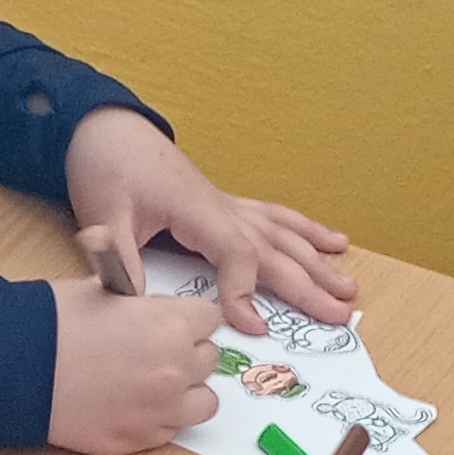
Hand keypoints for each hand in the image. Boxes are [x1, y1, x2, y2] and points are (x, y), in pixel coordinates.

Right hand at [47, 278, 220, 454]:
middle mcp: (174, 369)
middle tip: (153, 351)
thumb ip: (137, 302)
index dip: (187, 318)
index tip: (171, 322)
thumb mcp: (98, 291)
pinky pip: (171, 430)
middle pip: (209, 359)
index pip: (210, 319)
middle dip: (185, 352)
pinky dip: (158, 418)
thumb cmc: (48, 326)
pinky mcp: (139, 440)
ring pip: (204, 401)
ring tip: (154, 384)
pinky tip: (130, 404)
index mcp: (169, 325)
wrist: (12, 370)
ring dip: (185, 391)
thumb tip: (143, 306)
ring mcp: (160, 410)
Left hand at [64, 105, 355, 332]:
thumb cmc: (106, 167)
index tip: (253, 326)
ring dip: (318, 262)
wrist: (107, 128)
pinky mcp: (226, 203)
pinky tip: (336, 242)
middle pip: (274, 249)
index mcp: (196, 210)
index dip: (246, 290)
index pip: (235, 253)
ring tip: (349, 287)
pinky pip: (275, 218)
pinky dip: (307, 231)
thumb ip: (119, 257)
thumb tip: (136, 303)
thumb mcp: (104, 213)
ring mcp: (229, 204)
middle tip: (341, 315)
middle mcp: (222, 207)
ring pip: (283, 234)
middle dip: (308, 284)